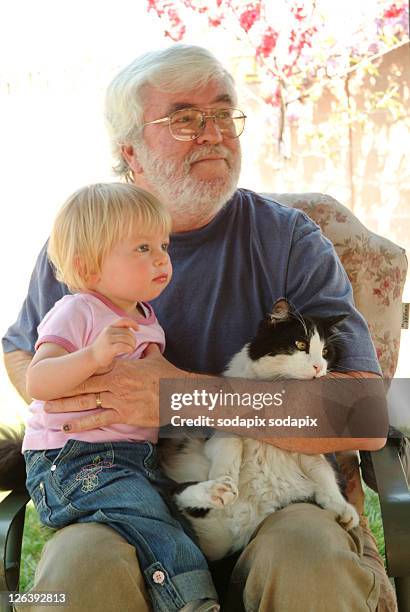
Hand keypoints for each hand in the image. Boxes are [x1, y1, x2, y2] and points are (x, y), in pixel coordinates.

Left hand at [44, 344, 186, 432]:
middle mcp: (115, 382)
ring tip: (48, 407)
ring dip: (66, 405)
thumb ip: (148, 351)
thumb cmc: (168, 376)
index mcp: (120, 367)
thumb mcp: (156, 360)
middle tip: (46, 392)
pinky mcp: (123, 414)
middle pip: (83, 385)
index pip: (93, 368)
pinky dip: (81, 424)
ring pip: (86, 401)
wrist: (179, 394)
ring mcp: (118, 399)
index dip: (76, 372)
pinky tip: (67, 427)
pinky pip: (98, 419)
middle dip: (64, 389)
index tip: (62, 374)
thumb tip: (148, 345)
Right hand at [90, 318, 138, 367]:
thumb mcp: (109, 335)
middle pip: (128, 332)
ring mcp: (108, 339)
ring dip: (132, 345)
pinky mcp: (109, 348)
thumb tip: (132, 326)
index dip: (133, 323)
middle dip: (133, 339)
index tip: (137, 329)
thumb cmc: (103, 347)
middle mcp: (108, 331)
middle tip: (133, 346)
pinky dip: (129, 349)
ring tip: (131, 349)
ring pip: (127, 339)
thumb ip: (118, 330)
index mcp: (109, 327)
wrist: (91, 357)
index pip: (123, 320)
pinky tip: (129, 351)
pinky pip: (124, 346)